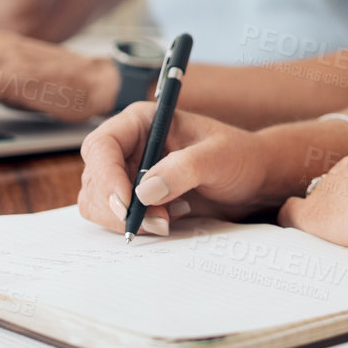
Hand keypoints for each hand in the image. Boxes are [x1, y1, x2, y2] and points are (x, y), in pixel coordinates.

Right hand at [78, 105, 270, 236]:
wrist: (253, 179)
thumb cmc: (239, 156)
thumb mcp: (218, 158)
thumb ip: (184, 169)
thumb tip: (144, 192)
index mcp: (141, 122)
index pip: (101, 146)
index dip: (107, 177)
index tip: (128, 205)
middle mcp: (127, 146)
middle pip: (95, 179)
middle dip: (118, 207)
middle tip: (159, 221)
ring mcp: (127, 173)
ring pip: (99, 202)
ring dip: (127, 220)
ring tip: (170, 219)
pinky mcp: (134, 199)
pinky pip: (114, 218)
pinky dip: (136, 226)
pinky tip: (170, 219)